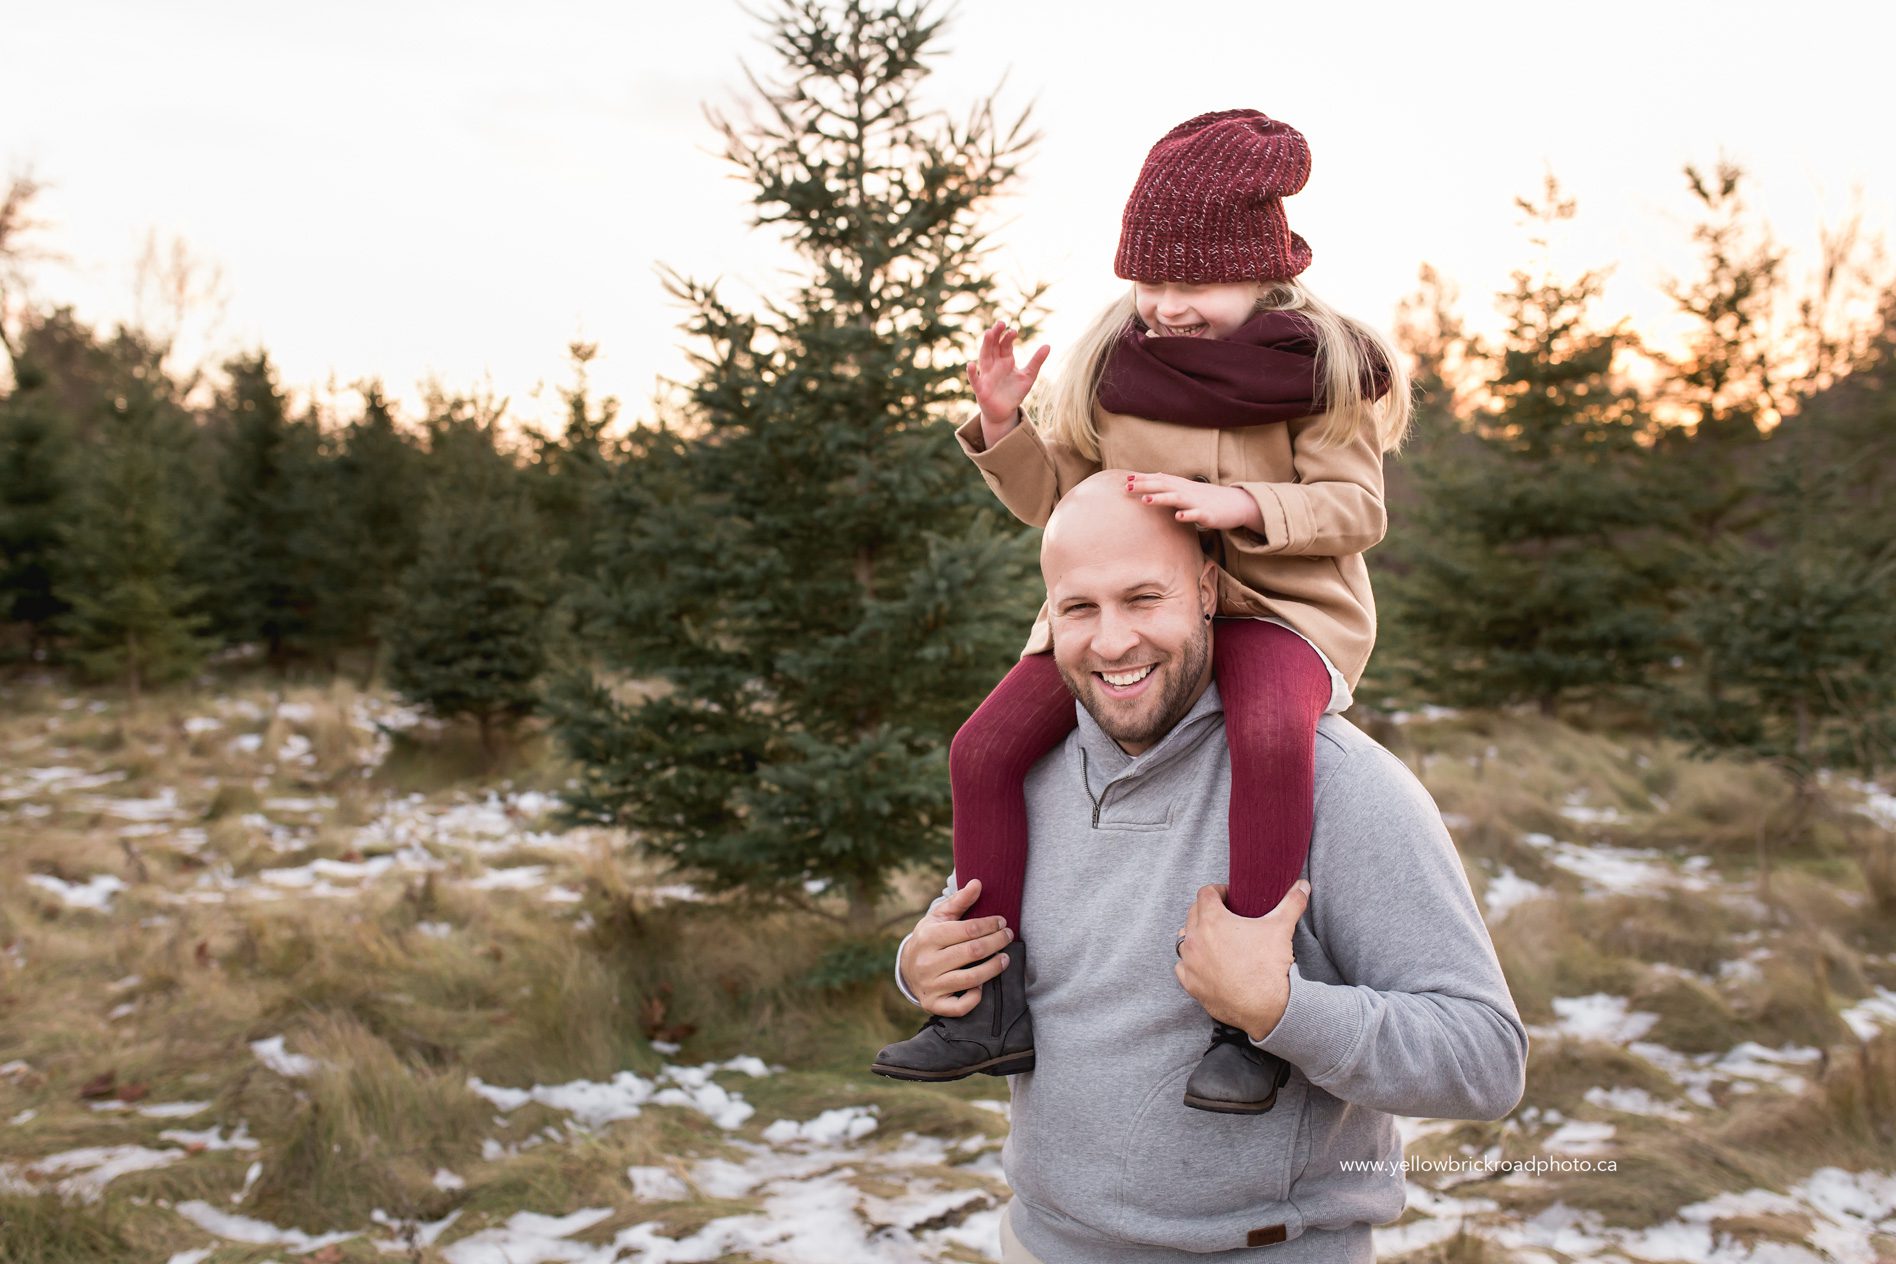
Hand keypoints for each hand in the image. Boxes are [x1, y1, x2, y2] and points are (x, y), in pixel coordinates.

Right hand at [899, 878, 1014, 1016]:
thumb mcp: (939, 917)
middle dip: (996, 942)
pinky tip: (982, 986)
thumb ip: (959, 901)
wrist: (906, 968)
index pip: (967, 930)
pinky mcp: (933, 1004)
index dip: (989, 925)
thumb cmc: (930, 938)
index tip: (1002, 922)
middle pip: (972, 952)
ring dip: (993, 968)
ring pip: (970, 979)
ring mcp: (930, 985)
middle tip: (1008, 936)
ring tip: (1005, 959)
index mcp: (929, 937)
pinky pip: (959, 1006)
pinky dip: (974, 997)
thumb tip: (978, 883)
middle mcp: (927, 962)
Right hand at [968, 321, 1049, 443]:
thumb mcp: (1029, 376)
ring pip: (984, 357)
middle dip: (996, 335)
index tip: (1014, 331)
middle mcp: (994, 365)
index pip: (1005, 344)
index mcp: (1005, 360)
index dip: (1008, 337)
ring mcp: (987, 375)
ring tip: (988, 334)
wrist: (1005, 412)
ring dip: (985, 346)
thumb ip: (1036, 361)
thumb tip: (1048, 345)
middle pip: (993, 346)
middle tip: (1000, 323)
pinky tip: (972, 365)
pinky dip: (972, 373)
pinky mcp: (981, 389)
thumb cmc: (1015, 392)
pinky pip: (975, 380)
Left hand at [1127, 472, 1264, 531]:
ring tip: (1146, 500)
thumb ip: (1171, 484)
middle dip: (1146, 486)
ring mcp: (1198, 502)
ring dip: (1161, 498)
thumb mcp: (1188, 489)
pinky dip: (1187, 515)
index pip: (1160, 479)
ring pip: (1177, 498)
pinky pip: (1197, 515)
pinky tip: (1178, 517)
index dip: (1143, 479)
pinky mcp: (1208, 514)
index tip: (1125, 479)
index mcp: (1182, 486)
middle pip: (1164, 485)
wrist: (1237, 504)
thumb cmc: (1209, 498)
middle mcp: (1188, 491)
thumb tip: (1154, 477)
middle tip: (1127, 487)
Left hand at [1174, 879, 1308, 1041]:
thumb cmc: (1269, 966)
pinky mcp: (1190, 984)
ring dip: (1196, 936)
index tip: (1229, 897)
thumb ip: (1291, 902)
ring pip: (1184, 940)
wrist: (1266, 1008)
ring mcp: (1190, 963)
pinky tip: (1207, 963)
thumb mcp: (1281, 928)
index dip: (1218, 891)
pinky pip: (1183, 967)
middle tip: (1225, 917)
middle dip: (1207, 911)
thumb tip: (1303, 886)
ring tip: (1214, 939)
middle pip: (1193, 914)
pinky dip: (1192, 962)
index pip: (1205, 894)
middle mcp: (1194, 939)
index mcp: (1212, 920)